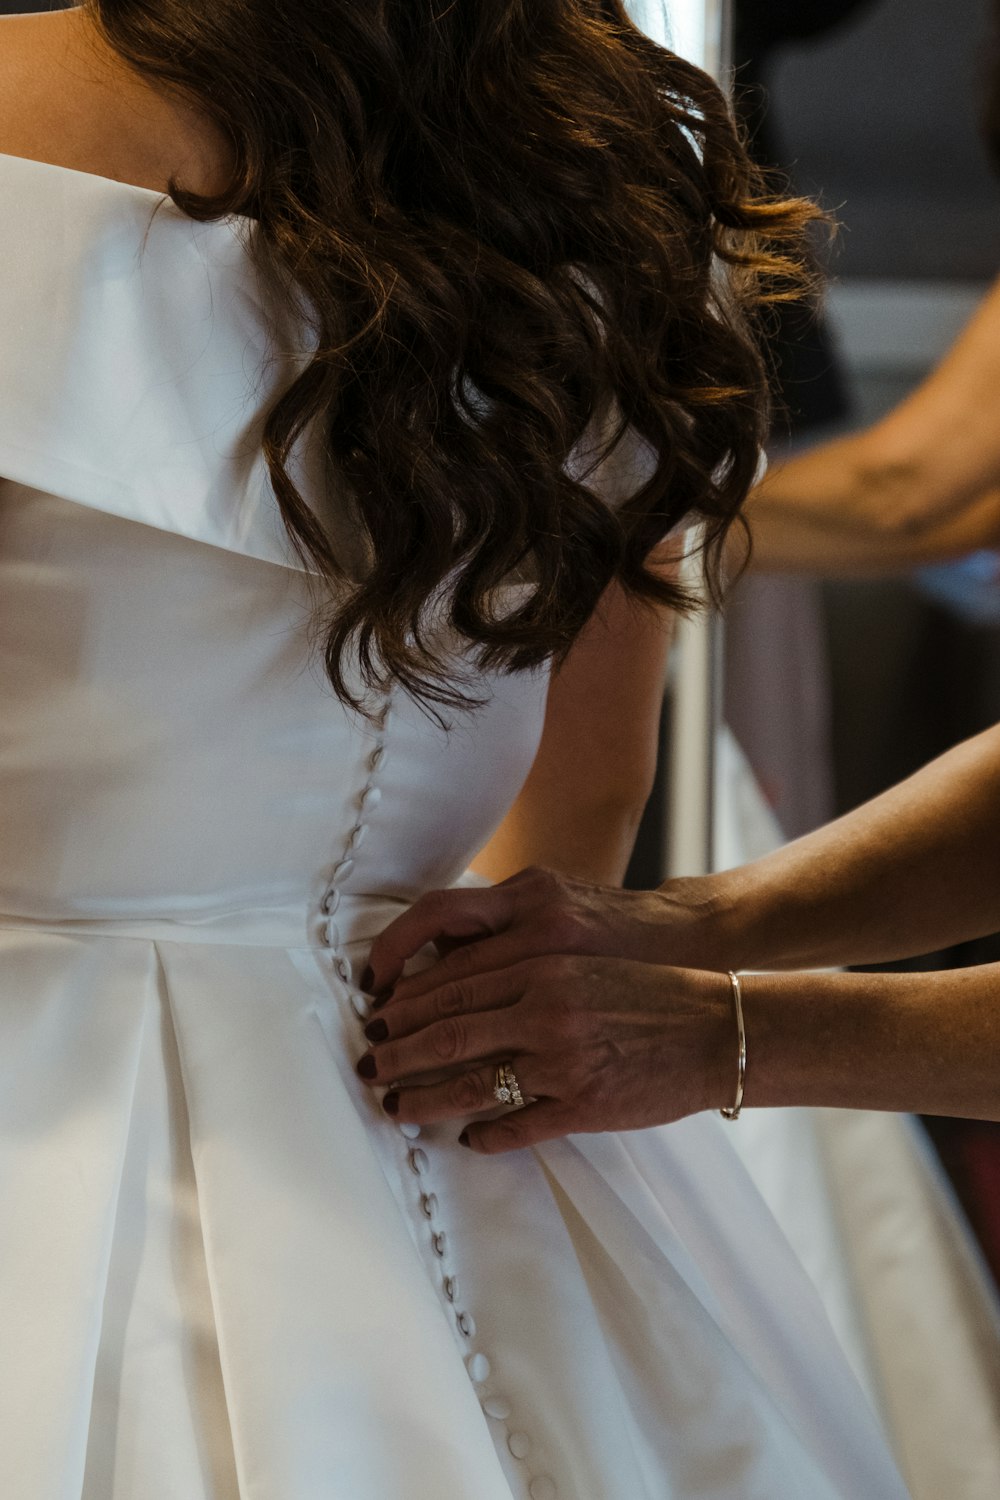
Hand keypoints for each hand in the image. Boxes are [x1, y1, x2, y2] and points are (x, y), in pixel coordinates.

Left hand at [357, 868, 738, 1151]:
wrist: (715, 1026)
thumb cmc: (648, 989)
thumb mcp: (579, 961)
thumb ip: (523, 970)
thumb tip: (458, 991)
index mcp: (543, 963)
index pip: (454, 983)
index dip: (408, 1003)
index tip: (379, 1016)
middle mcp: (546, 1008)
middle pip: (450, 1031)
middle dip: (399, 1051)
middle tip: (367, 1063)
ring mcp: (563, 1060)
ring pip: (471, 1082)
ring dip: (424, 1098)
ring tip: (394, 1106)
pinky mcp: (583, 1105)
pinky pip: (518, 1125)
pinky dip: (485, 1135)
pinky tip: (466, 1139)